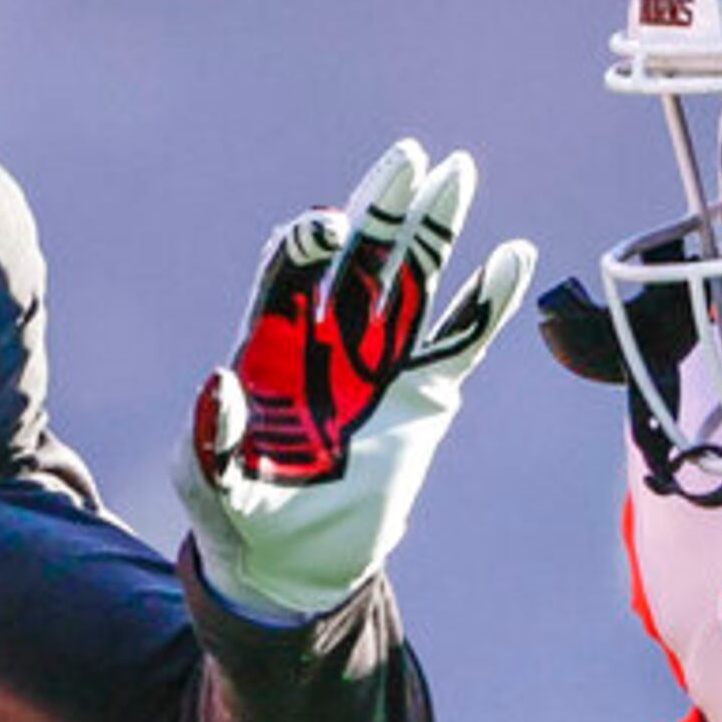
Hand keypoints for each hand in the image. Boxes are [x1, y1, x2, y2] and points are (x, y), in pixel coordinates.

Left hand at [173, 137, 535, 621]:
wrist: (297, 563)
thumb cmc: (238, 516)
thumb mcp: (208, 485)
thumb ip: (209, 439)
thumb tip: (217, 382)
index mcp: (271, 346)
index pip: (290, 272)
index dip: (308, 243)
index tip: (328, 227)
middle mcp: (329, 339)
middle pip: (359, 257)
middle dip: (381, 207)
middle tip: (409, 158)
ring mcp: (380, 363)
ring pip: (412, 281)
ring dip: (434, 228)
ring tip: (459, 173)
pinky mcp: (424, 395)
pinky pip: (460, 338)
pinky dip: (487, 299)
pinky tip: (513, 254)